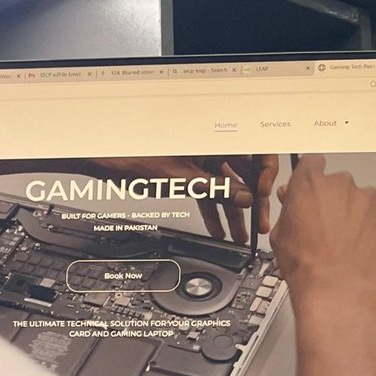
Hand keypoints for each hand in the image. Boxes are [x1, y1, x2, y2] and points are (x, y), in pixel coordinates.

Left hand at [82, 155, 276, 242]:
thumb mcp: (183, 181)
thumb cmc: (138, 162)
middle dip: (250, 204)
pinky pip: (209, 191)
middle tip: (255, 226)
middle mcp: (212, 147)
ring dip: (231, 212)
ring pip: (225, 187)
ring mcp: (202, 159)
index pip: (256, 156)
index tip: (263, 200)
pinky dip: (212, 209)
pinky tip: (217, 229)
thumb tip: (245, 200)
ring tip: (238, 236)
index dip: (264, 180)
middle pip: (243, 176)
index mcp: (216, 139)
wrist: (111, 163)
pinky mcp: (191, 172)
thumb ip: (217, 190)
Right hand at [269, 154, 375, 375]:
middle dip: (332, 198)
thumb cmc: (303, 262)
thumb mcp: (280, 235)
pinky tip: (357, 246)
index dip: (309, 175)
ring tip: (342, 239)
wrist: (336, 286)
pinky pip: (375, 216)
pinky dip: (368, 227)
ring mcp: (368, 199)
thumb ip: (289, 211)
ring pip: (359, 199)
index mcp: (310, 183)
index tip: (308, 190)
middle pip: (337, 182)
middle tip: (323, 223)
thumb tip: (292, 202)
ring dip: (352, 212)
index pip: (311, 163)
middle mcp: (341, 184)